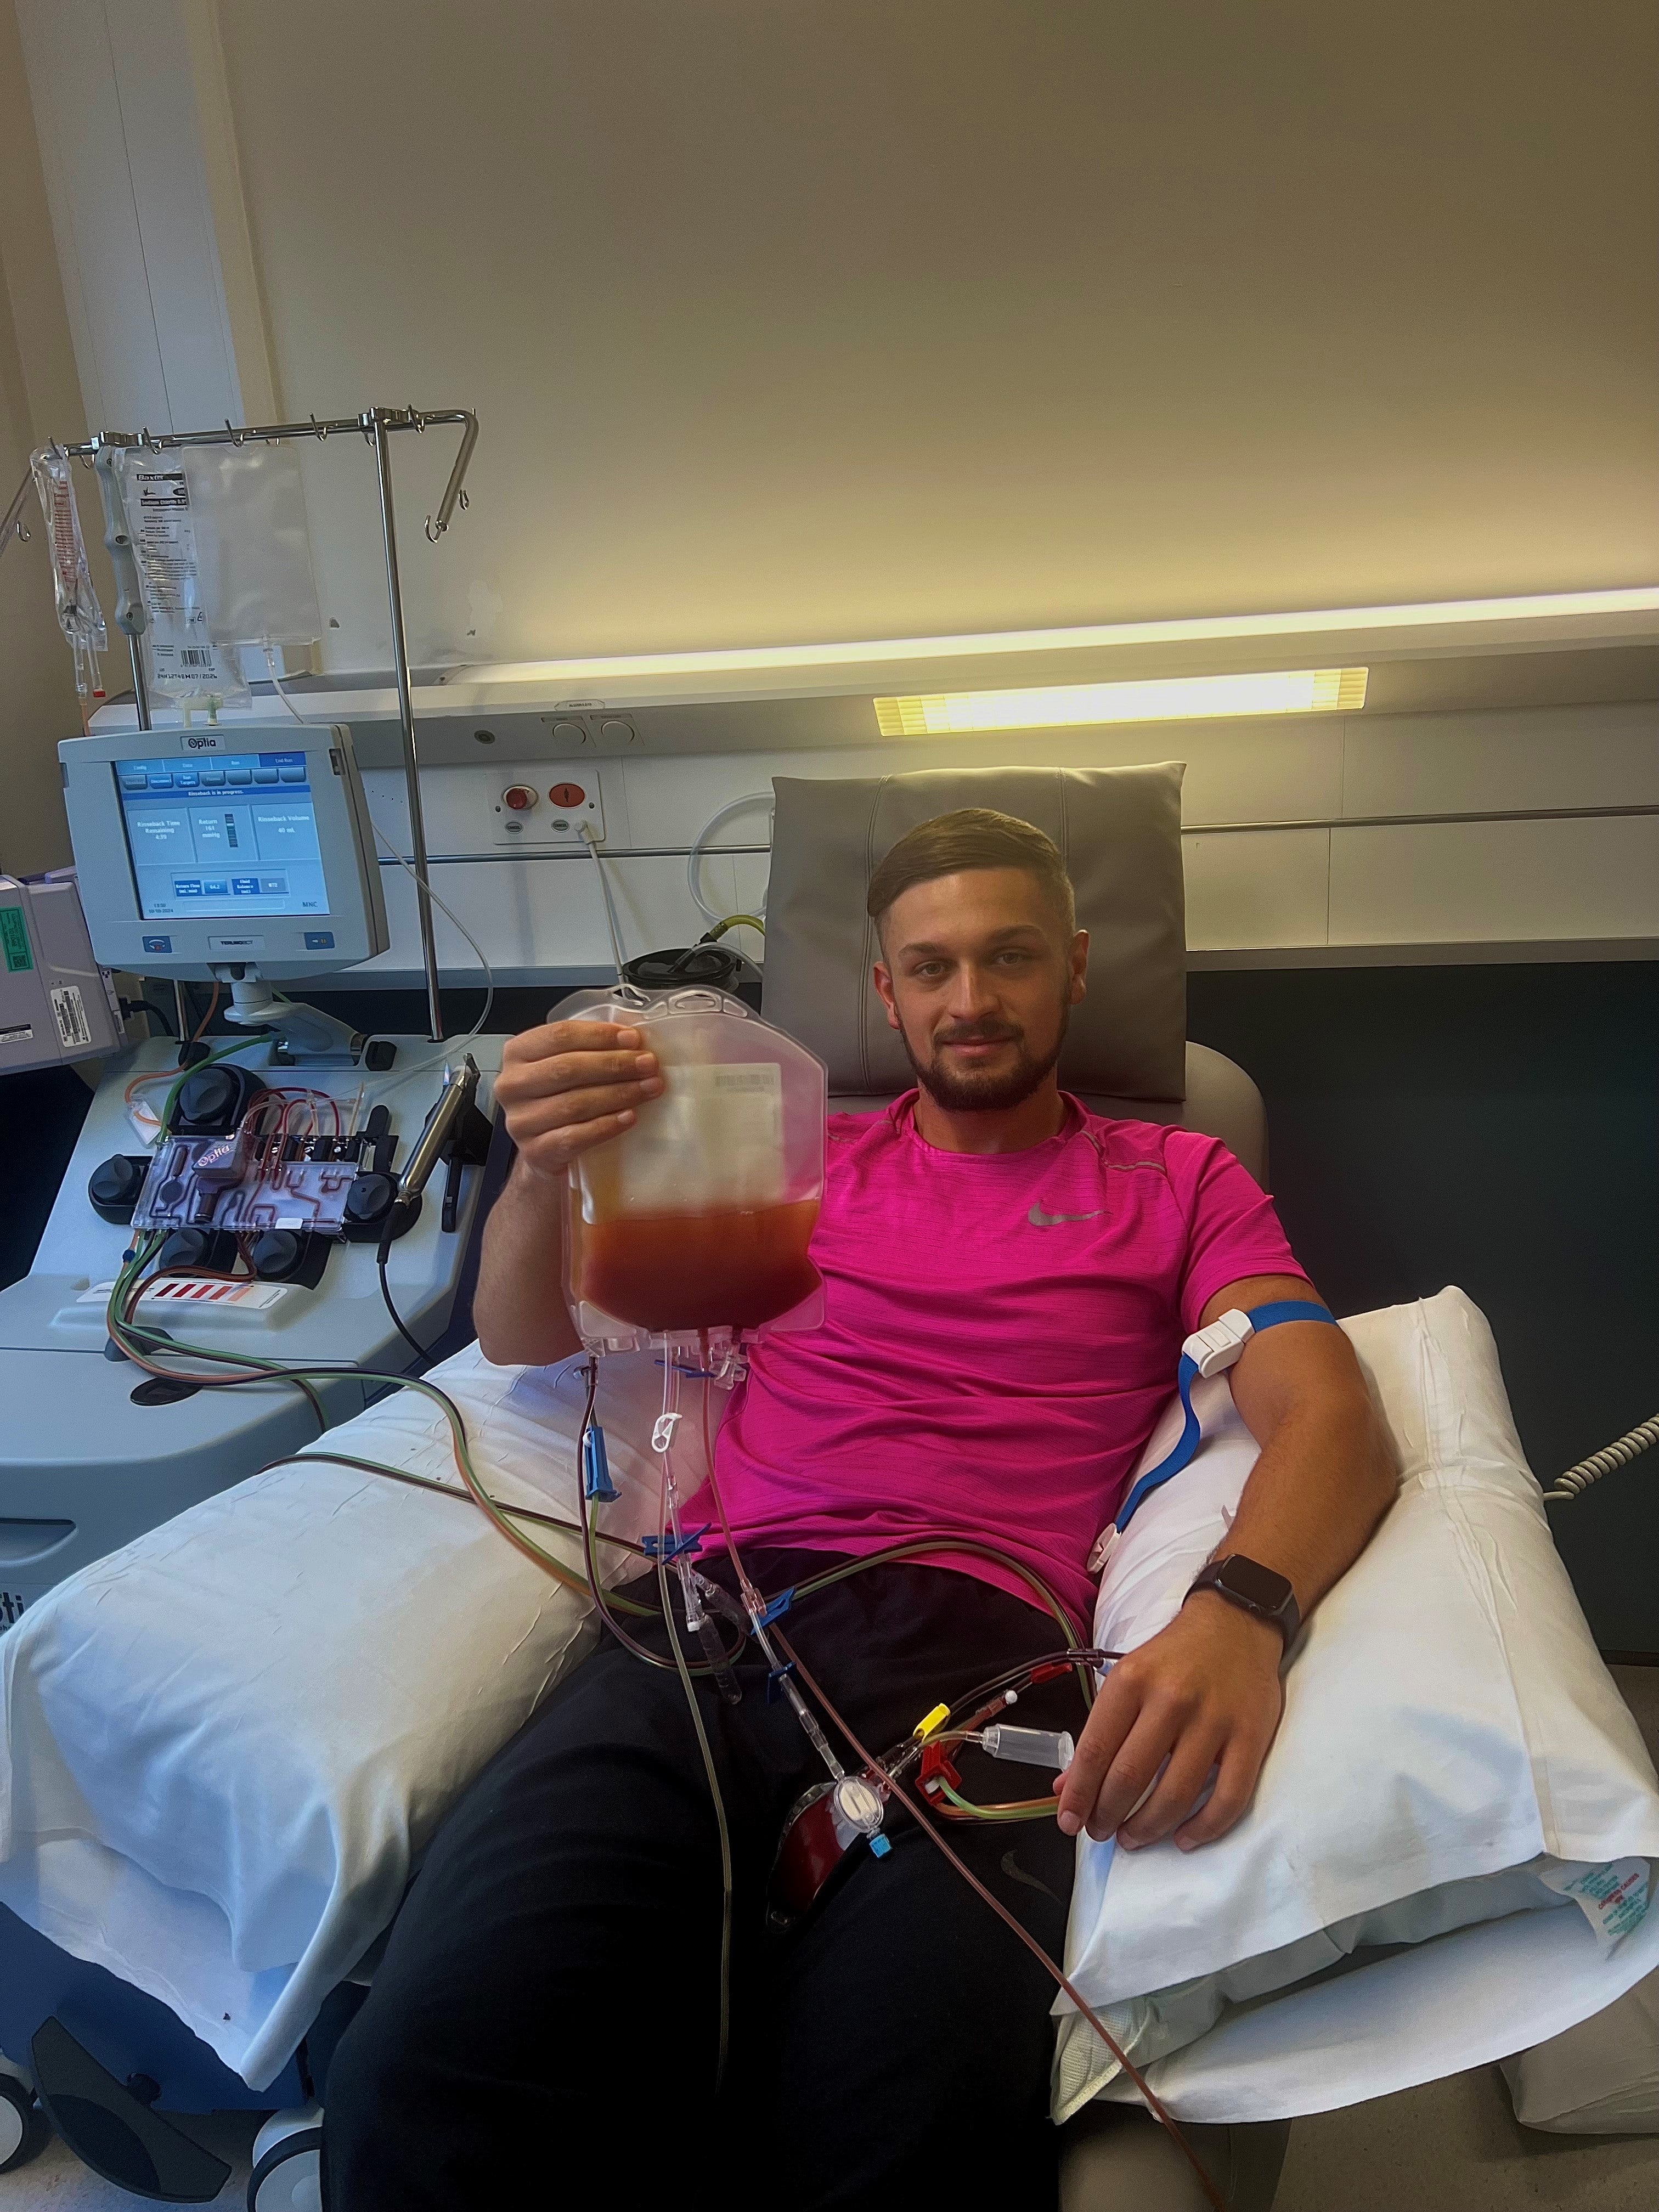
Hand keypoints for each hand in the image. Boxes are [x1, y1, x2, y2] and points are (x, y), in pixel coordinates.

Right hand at [492, 1021, 662, 1180]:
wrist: (544, 1152)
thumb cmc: (557, 1101)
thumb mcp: (564, 1067)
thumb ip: (589, 1049)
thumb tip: (632, 1037)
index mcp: (518, 1053)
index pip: (559, 1035)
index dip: (599, 1035)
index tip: (632, 1039)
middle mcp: (513, 1085)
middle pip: (567, 1068)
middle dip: (614, 1064)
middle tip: (647, 1064)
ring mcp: (521, 1121)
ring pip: (574, 1103)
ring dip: (618, 1094)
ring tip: (647, 1088)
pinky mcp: (535, 1152)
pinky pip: (575, 1137)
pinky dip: (606, 1126)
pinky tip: (629, 1117)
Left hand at [1054, 1593, 1284, 1850]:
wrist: (1236, 1623)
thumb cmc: (1175, 1657)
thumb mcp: (1128, 1679)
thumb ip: (1100, 1732)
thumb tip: (1067, 1786)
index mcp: (1132, 1681)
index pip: (1095, 1750)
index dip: (1078, 1794)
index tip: (1069, 1822)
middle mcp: (1171, 1699)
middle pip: (1130, 1777)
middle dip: (1108, 1815)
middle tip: (1101, 1832)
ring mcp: (1214, 1720)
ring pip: (1175, 1794)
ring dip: (1148, 1828)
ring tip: (1133, 1837)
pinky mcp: (1251, 1737)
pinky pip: (1228, 1798)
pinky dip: (1204, 1828)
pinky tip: (1184, 1838)